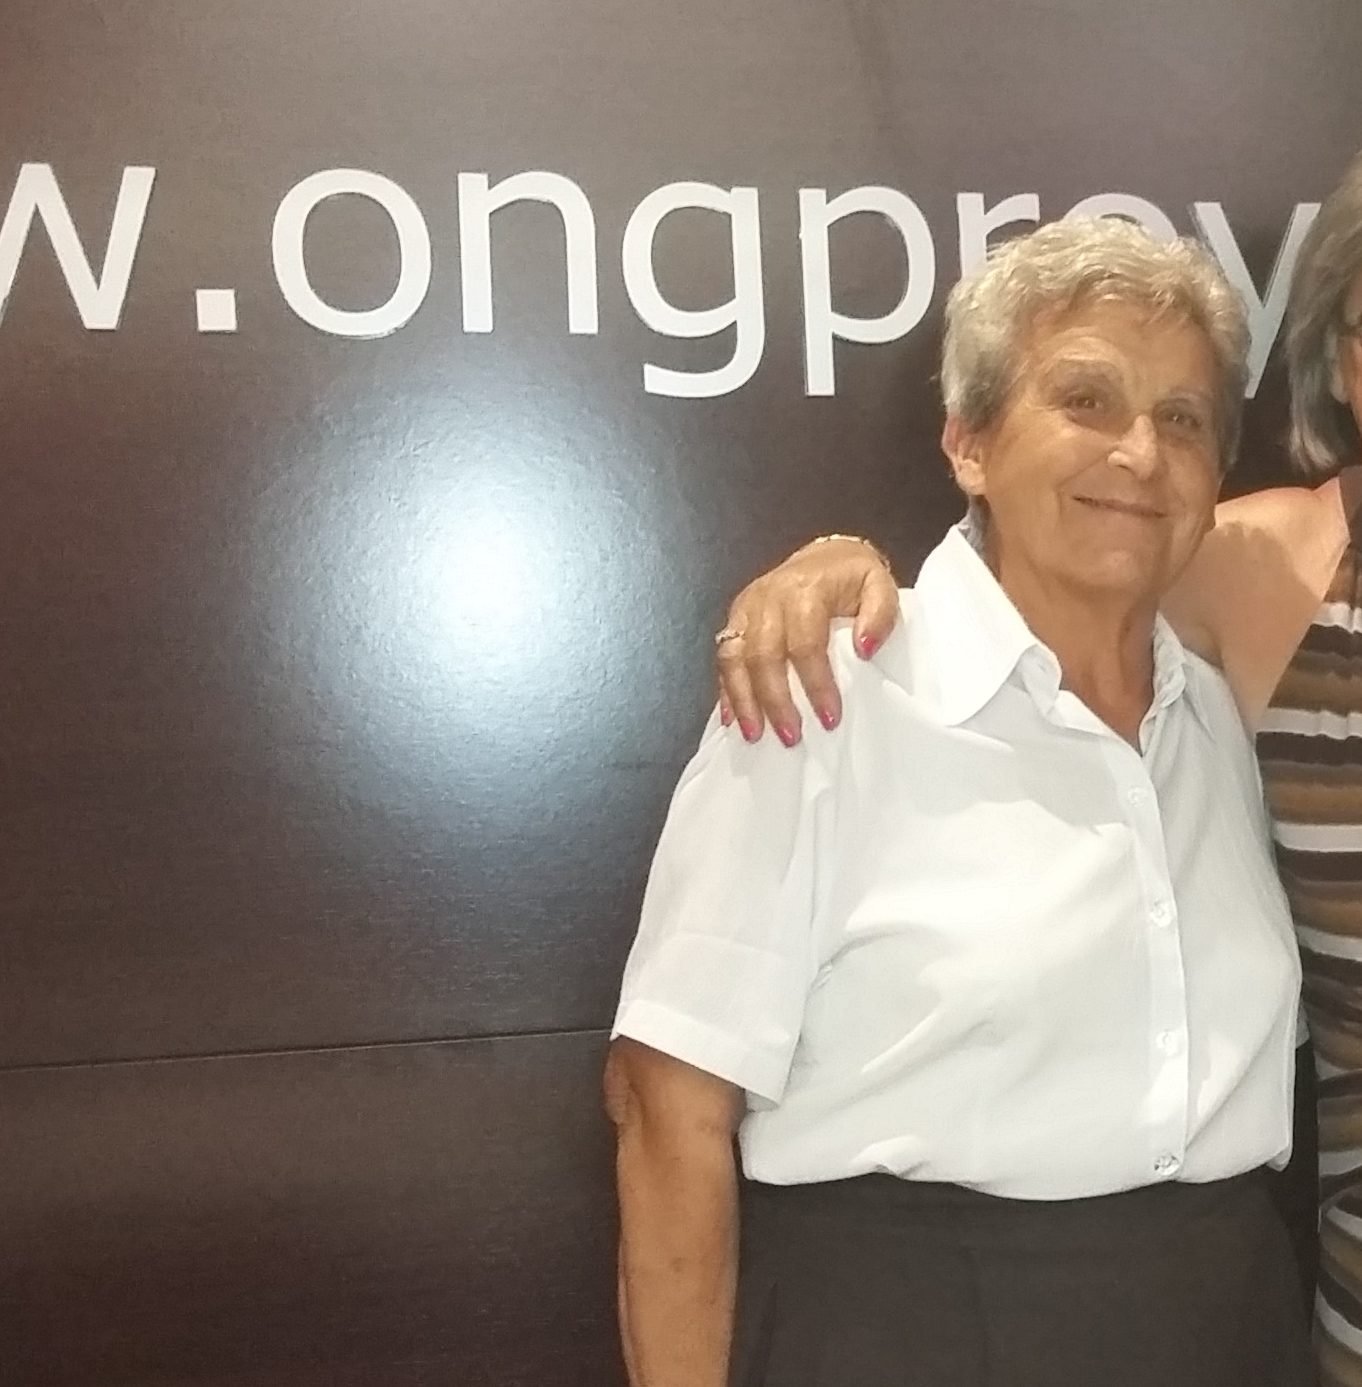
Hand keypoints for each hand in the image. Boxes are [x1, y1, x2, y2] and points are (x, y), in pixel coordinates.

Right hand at [717, 537, 899, 743]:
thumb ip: (880, 615)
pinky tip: (733, 718)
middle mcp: (768, 598)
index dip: (816, 683)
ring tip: (754, 734)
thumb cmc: (851, 577)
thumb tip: (865, 649)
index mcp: (805, 590)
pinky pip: (723, 657)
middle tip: (791, 736)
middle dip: (775, 700)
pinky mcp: (734, 620)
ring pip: (734, 658)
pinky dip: (727, 690)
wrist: (824, 556)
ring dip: (744, 700)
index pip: (806, 643)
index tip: (830, 718)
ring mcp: (746, 609)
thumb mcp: (879, 584)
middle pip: (763, 655)